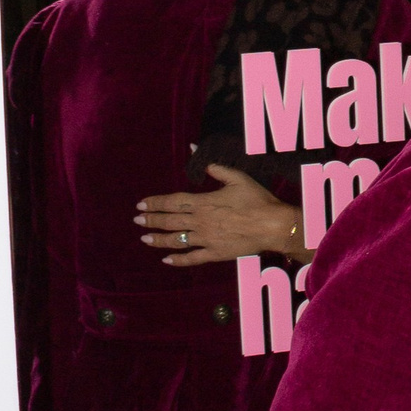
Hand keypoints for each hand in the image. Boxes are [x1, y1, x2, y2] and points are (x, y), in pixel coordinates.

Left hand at [135, 164, 303, 266]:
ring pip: (176, 240)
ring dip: (158, 240)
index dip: (155, 203)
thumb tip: (193, 149)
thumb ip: (215, 167)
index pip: (171, 201)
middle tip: (137, 221)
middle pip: (169, 221)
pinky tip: (167, 260)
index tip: (141, 204)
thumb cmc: (257, 200)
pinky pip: (192, 258)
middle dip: (151, 220)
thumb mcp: (237, 178)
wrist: (272, 225)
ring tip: (145, 239)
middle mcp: (199, 221)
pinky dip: (178, 260)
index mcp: (203, 202)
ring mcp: (205, 239)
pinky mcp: (215, 254)